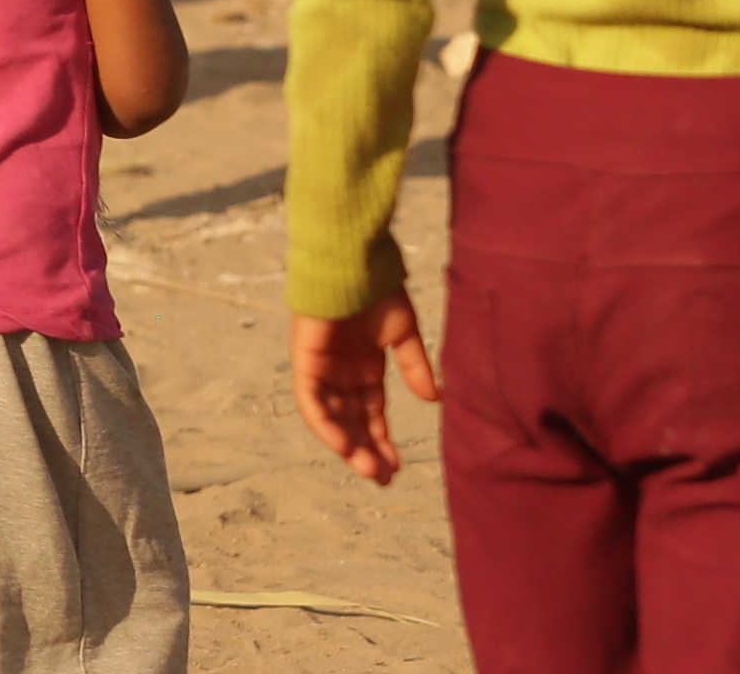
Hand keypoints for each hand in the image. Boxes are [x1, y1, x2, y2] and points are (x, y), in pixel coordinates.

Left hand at [291, 277, 437, 486]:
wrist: (354, 259)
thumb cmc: (377, 289)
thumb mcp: (402, 334)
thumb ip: (415, 367)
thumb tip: (434, 400)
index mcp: (364, 367)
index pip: (371, 413)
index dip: (381, 440)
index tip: (396, 467)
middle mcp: (341, 371)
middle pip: (351, 421)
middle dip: (366, 451)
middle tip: (383, 479)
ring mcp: (322, 366)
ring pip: (331, 416)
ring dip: (348, 445)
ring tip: (369, 470)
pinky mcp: (305, 358)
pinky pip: (311, 399)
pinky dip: (325, 423)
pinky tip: (344, 445)